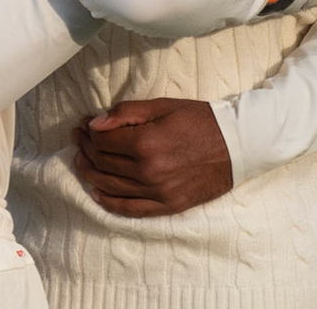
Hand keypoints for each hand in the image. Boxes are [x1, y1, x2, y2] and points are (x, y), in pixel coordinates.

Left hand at [71, 98, 232, 216]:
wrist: (237, 145)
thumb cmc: (198, 120)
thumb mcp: (161, 106)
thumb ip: (124, 113)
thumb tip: (94, 123)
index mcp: (146, 143)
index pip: (102, 140)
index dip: (89, 131)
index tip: (83, 125)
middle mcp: (150, 171)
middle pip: (102, 162)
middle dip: (85, 149)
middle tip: (79, 139)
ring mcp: (159, 192)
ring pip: (110, 186)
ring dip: (90, 173)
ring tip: (82, 160)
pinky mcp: (169, 206)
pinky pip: (131, 209)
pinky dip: (109, 203)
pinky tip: (96, 193)